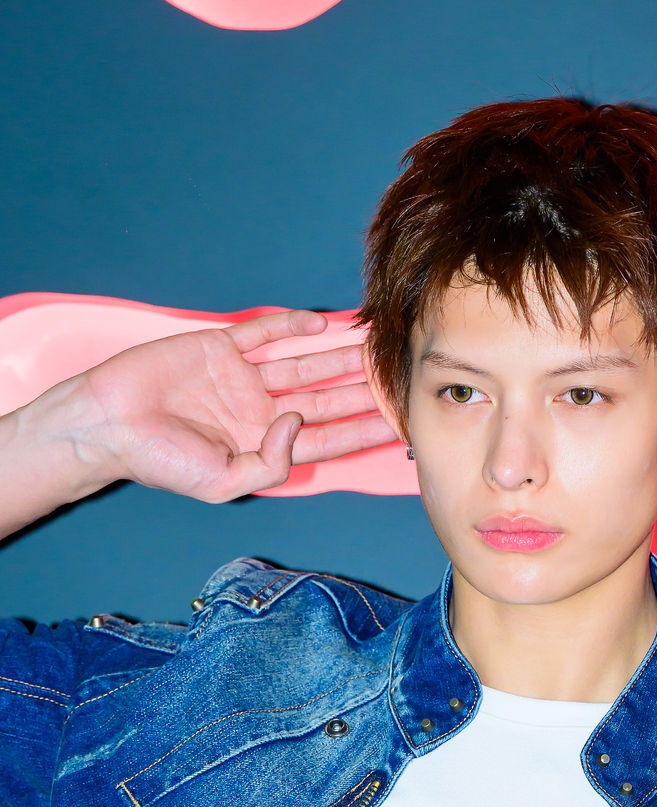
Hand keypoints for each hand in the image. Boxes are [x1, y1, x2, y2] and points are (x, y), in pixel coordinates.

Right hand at [70, 309, 397, 499]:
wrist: (107, 425)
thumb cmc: (159, 462)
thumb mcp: (223, 482)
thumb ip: (270, 464)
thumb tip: (296, 424)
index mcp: (263, 446)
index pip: (326, 439)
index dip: (361, 431)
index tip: (396, 422)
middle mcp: (260, 411)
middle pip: (324, 399)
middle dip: (361, 391)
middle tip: (399, 379)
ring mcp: (242, 378)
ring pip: (303, 364)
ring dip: (339, 357)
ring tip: (374, 348)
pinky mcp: (220, 347)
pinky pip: (263, 333)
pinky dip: (291, 326)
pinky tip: (324, 324)